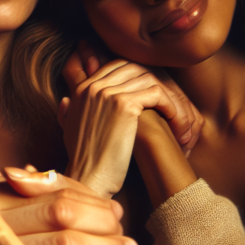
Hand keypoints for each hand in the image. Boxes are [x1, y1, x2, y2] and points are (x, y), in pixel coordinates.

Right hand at [60, 46, 201, 196]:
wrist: (89, 178)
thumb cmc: (83, 161)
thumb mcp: (69, 132)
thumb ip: (68, 113)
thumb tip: (66, 101)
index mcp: (82, 89)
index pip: (118, 66)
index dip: (140, 78)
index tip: (156, 98)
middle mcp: (93, 85)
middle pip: (135, 68)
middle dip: (156, 84)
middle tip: (170, 104)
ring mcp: (107, 93)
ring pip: (150, 80)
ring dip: (169, 98)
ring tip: (178, 117)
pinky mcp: (123, 105)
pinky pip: (157, 93)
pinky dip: (172, 106)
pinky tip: (175, 122)